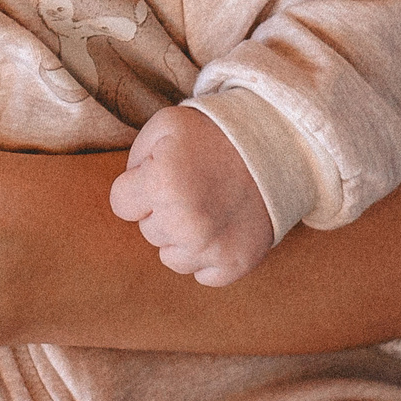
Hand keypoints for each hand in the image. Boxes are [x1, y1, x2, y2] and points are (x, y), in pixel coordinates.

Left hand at [109, 105, 272, 286]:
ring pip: (171, 257)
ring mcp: (212, 248)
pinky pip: (203, 275)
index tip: (163, 174)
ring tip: (207, 206)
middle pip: (148, 229)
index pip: (122, 204)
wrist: (278, 145)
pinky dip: (210, 256)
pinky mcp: (236, 263)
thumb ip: (136, 160)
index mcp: (162, 184)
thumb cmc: (216, 133)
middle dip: (161, 209)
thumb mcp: (166, 125)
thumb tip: (130, 193)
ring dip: (183, 237)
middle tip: (192, 185)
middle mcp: (185, 223)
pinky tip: (221, 227)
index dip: (139, 186)